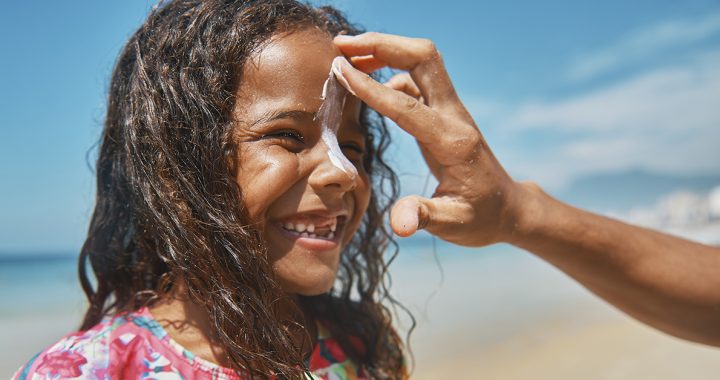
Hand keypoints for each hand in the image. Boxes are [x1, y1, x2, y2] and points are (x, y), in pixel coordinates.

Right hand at [334, 32, 525, 246]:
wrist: (507, 208)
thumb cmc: (479, 218)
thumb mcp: (453, 225)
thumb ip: (423, 218)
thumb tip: (399, 224)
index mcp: (453, 142)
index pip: (408, 106)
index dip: (371, 87)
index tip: (339, 70)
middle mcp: (454, 117)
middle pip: (423, 58)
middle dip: (382, 44)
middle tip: (340, 45)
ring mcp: (450, 110)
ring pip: (421, 60)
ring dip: (384, 50)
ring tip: (345, 57)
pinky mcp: (442, 112)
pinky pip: (415, 79)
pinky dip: (388, 70)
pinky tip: (365, 81)